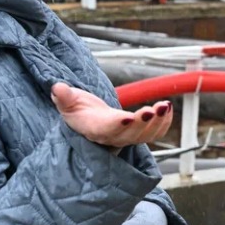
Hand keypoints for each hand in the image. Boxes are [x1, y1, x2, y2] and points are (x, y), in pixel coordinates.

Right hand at [51, 83, 170, 147]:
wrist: (88, 119)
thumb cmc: (77, 109)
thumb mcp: (67, 102)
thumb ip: (64, 97)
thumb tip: (57, 87)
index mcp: (94, 128)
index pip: (106, 130)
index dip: (117, 126)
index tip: (127, 117)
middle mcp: (112, 136)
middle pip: (130, 135)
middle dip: (143, 123)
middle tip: (153, 109)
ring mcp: (127, 137)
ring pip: (145, 136)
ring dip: (158, 122)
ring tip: (164, 105)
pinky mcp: (138, 133)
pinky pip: (154, 134)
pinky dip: (164, 123)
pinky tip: (167, 108)